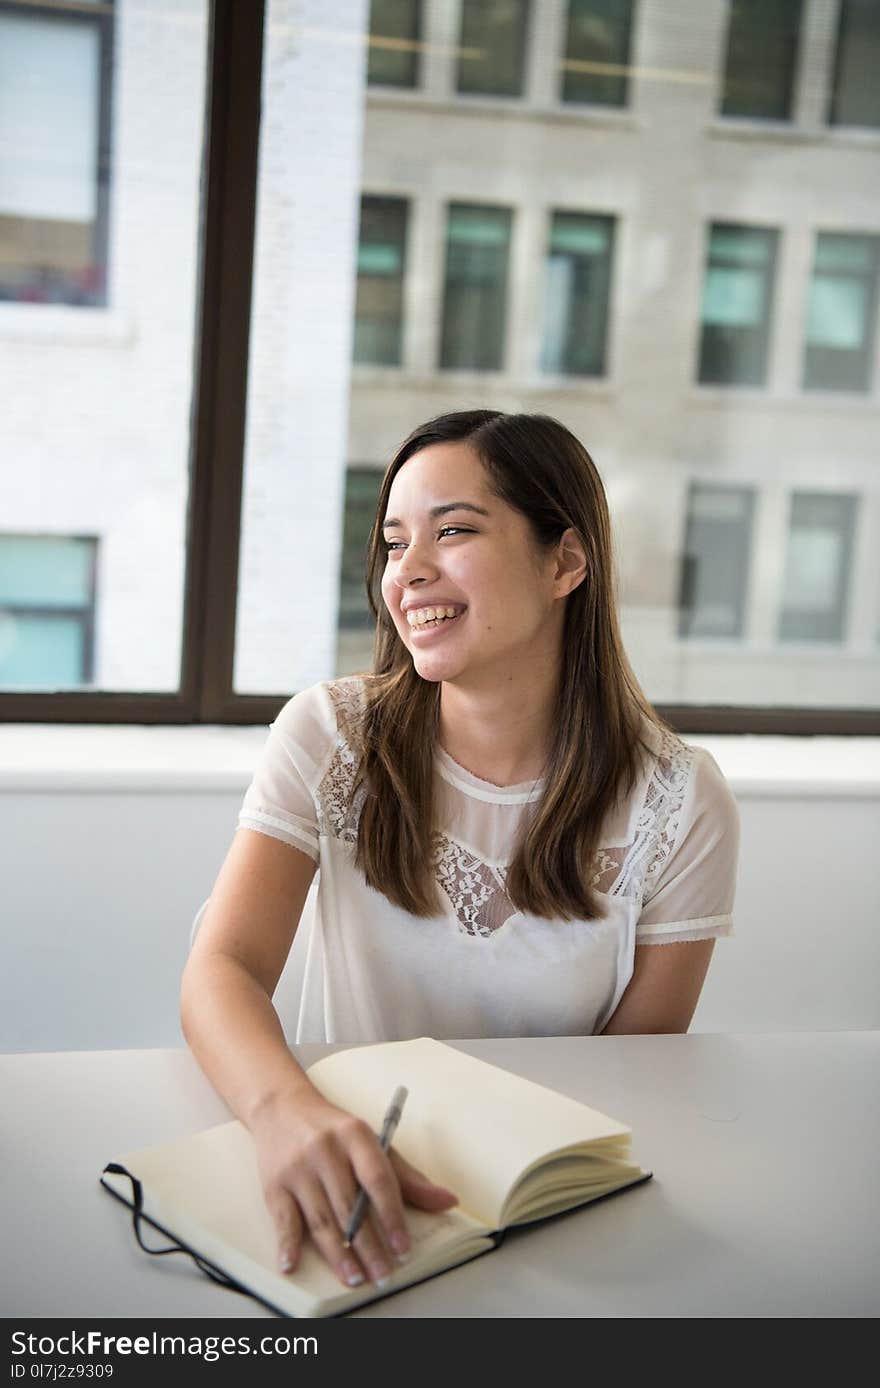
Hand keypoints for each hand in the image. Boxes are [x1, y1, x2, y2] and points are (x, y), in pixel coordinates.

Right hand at [251, 1087, 457, 1287]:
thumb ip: (407, 1176)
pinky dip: (287, 1244)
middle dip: (368, 1246)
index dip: (392, 1216)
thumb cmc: (333, 1130)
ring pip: (321, 1219)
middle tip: (383, 1274)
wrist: (282, 1108)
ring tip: (355, 1277)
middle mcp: (325, 1150)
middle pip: (349, 1206)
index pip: (378, 1179)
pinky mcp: (275, 1184)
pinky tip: (293, 1264)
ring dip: (338, 1254)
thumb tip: (446, 1200)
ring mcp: (298, 1168)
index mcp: (355, 1135)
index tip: (403, 1247)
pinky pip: (283, 1219)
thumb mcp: (371, 1142)